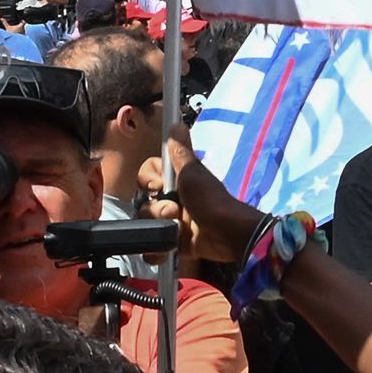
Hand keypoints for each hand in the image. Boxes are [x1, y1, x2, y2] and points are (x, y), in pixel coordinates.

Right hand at [156, 136, 263, 263]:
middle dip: (156, 208)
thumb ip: (181, 151)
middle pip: (144, 200)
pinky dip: (156, 249)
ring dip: (158, 225)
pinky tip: (166, 247)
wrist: (227, 234)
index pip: (146, 176)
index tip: (158, 184)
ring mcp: (171, 221)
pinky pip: (153, 245)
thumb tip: (177, 123)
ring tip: (176, 227)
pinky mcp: (173, 242)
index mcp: (176, 181)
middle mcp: (171, 199)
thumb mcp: (194, 173)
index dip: (148, 180)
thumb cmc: (211, 199)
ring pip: (146, 222)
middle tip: (174, 210)